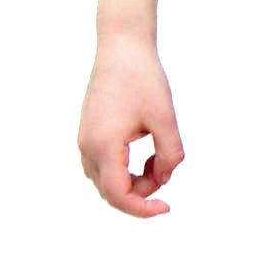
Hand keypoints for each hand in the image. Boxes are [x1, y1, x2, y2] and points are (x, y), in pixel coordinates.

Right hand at [78, 33, 184, 217]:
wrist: (121, 45)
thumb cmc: (143, 77)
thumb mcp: (165, 118)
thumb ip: (169, 154)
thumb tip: (165, 178)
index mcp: (104, 145)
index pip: (118, 195)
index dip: (142, 208)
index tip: (166, 206)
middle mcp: (88, 146)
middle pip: (110, 191)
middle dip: (140, 192)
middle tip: (166, 172)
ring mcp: (84, 138)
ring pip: (105, 180)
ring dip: (131, 181)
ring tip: (157, 160)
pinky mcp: (88, 131)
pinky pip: (102, 164)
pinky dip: (122, 169)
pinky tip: (144, 154)